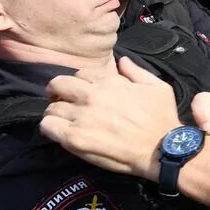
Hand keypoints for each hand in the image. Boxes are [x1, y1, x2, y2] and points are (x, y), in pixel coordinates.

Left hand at [40, 57, 180, 180]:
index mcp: (110, 81)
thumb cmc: (162, 117)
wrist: (162, 149)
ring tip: (64, 121)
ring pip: (51, 108)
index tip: (83, 92)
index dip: (81, 82)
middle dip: (58, 92)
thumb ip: (136, 71)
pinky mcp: (74, 138)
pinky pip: (47, 127)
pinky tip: (60, 132)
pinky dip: (49, 128)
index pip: (81, 74)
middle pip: (58, 85)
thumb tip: (121, 61)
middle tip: (64, 102)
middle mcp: (91, 95)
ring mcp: (81, 116)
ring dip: (56, 113)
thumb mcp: (157, 86)